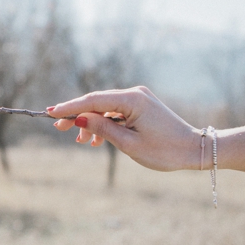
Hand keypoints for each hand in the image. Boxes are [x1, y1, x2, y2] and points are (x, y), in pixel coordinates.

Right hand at [48, 87, 200, 171]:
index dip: (70, 106)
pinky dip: (104, 124)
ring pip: (105, 108)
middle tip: (58, 128)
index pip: (93, 100)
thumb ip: (102, 128)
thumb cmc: (164, 150)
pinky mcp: (141, 106)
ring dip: (91, 122)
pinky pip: (116, 112)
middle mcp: (134, 94)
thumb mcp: (129, 143)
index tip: (50, 113)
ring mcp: (138, 99)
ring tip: (79, 141)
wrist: (194, 150)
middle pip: (97, 101)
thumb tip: (79, 118)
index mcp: (132, 100)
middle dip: (77, 114)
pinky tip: (95, 140)